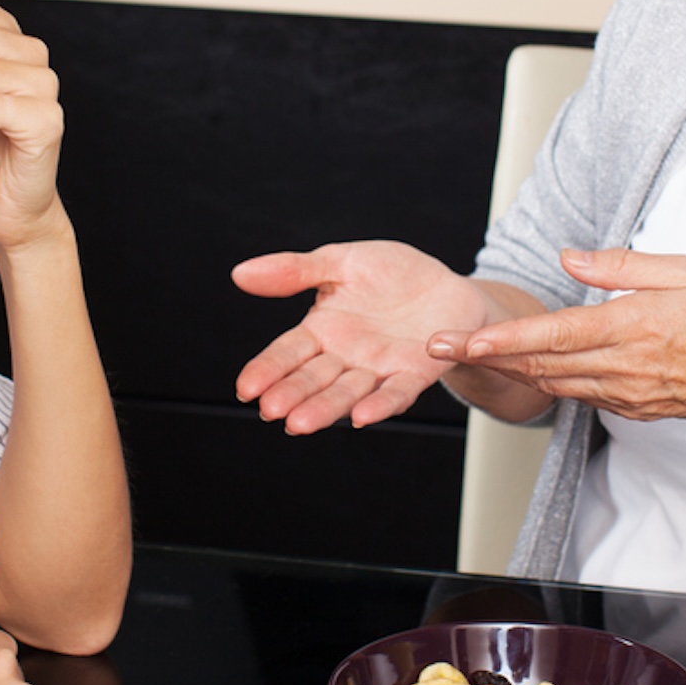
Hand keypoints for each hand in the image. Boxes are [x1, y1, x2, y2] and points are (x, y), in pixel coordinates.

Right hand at [233, 241, 495, 433]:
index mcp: (322, 329)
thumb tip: (240, 274)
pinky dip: (380, 405)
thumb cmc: (392, 273)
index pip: (287, 353)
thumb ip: (294, 270)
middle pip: (312, 378)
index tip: (245, 388)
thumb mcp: (340, 261)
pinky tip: (362, 416)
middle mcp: (345, 356)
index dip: (266, 370)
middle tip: (271, 410)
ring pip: (346, 392)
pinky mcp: (414, 373)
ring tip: (301, 423)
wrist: (445, 284)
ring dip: (324, 409)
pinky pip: (396, 392)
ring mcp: (378, 368)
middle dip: (291, 394)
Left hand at [433, 247, 685, 432]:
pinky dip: (547, 381)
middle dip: (485, 357)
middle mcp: (623, 367)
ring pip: (553, 384)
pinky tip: (527, 368)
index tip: (464, 338)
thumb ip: (623, 264)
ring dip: (507, 371)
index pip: (552, 335)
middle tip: (438, 346)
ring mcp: (627, 394)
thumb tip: (571, 258)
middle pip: (539, 365)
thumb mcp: (685, 270)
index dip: (503, 339)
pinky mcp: (634, 408)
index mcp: (632, 327)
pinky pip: (580, 394)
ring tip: (466, 355)